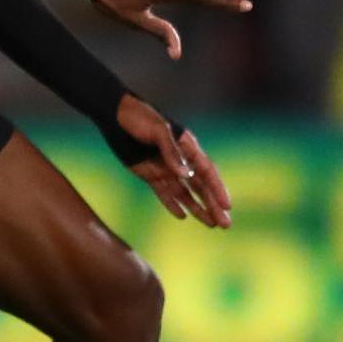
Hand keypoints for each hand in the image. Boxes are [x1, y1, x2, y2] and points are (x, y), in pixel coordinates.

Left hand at [118, 95, 231, 227]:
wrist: (115, 116)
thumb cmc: (140, 118)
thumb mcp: (158, 130)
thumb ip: (171, 152)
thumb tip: (185, 174)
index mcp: (188, 147)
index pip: (207, 172)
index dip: (217, 189)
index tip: (226, 206)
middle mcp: (180, 160)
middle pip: (201, 187)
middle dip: (213, 205)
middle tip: (226, 224)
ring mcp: (165, 169)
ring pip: (186, 193)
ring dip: (198, 208)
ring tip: (212, 225)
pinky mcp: (149, 174)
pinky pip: (164, 193)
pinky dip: (173, 204)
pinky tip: (183, 216)